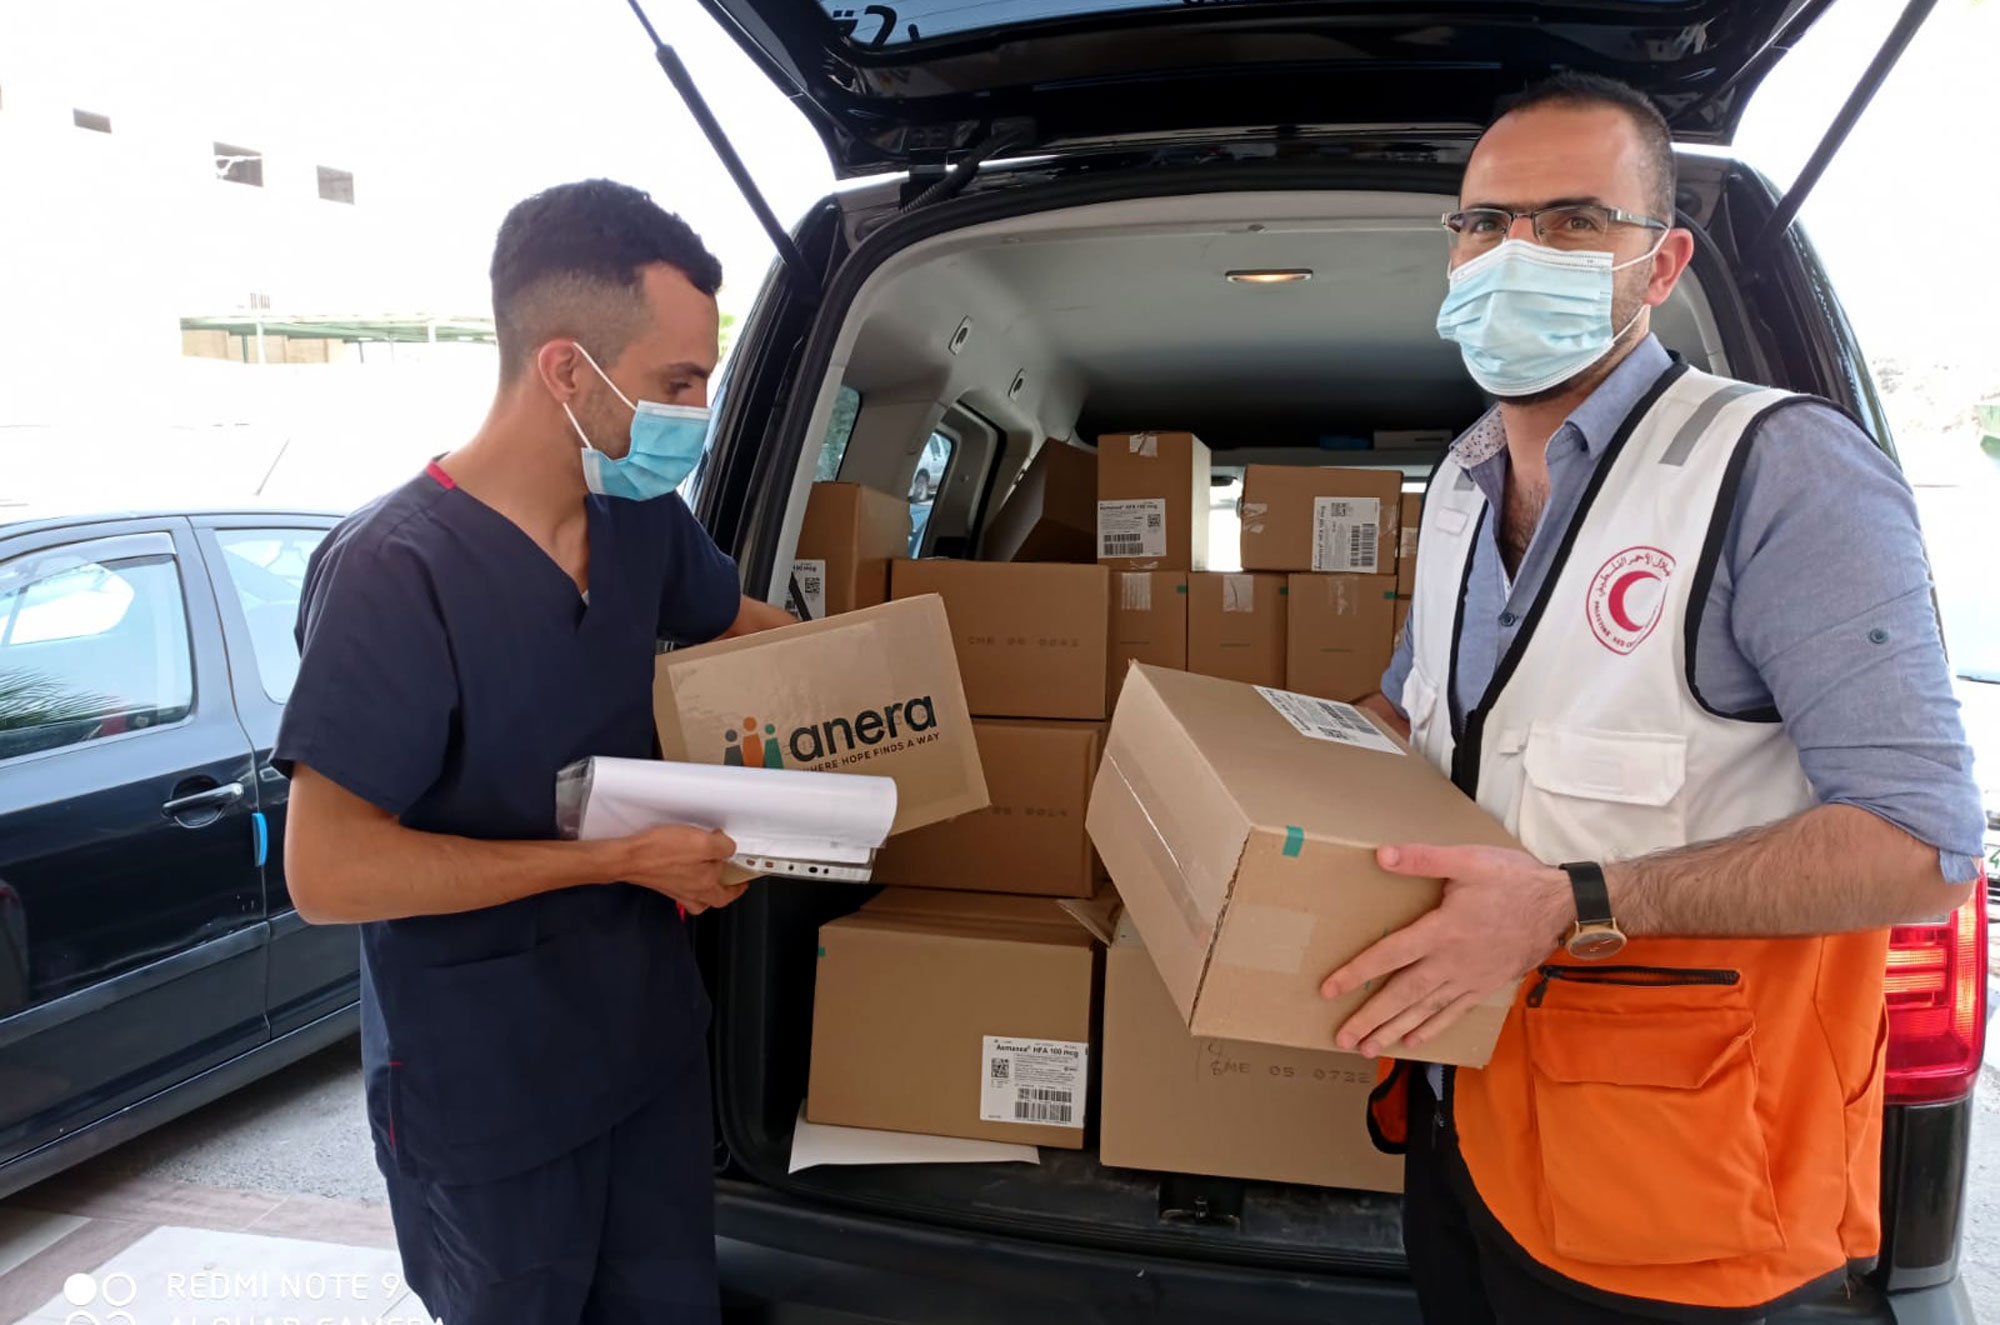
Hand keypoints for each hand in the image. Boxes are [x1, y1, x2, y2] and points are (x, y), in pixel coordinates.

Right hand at [617, 825, 746, 913]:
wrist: (629, 857)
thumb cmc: (660, 852)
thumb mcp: (702, 843)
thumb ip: (722, 847)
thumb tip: (728, 848)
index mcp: (705, 886)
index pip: (730, 892)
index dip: (741, 883)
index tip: (745, 878)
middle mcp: (691, 893)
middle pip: (714, 899)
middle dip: (725, 891)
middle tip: (731, 881)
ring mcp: (675, 890)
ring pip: (698, 897)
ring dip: (707, 889)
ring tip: (712, 876)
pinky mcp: (662, 882)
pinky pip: (682, 887)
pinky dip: (688, 881)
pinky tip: (686, 869)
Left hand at [1320, 844, 1571, 1056]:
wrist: (1563, 906)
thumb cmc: (1514, 880)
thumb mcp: (1468, 860)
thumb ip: (1422, 859)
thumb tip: (1380, 856)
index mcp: (1441, 931)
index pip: (1389, 956)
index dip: (1356, 973)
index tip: (1328, 990)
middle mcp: (1451, 962)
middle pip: (1402, 995)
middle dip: (1370, 1018)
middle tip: (1342, 1039)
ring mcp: (1469, 979)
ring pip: (1424, 1010)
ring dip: (1393, 1030)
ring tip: (1367, 1047)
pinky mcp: (1485, 986)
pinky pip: (1452, 1013)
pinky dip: (1430, 1028)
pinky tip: (1411, 1041)